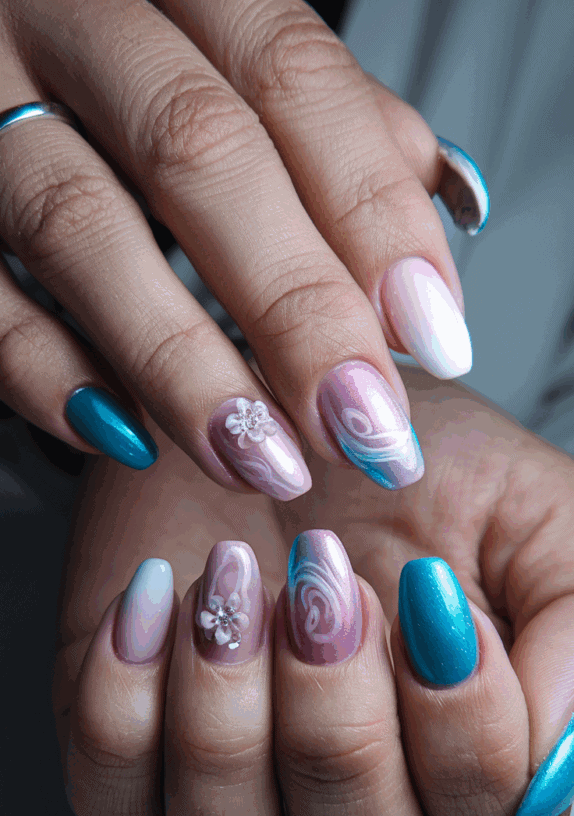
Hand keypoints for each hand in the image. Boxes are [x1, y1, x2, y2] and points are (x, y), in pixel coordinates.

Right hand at [0, 1, 484, 496]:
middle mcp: (77, 25)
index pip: (294, 80)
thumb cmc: (129, 74)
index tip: (430, 334)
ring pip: (79, 226)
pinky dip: (50, 372)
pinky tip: (125, 433)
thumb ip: (332, 123)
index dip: (372, 212)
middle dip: (294, 306)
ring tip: (261, 456)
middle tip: (360, 424)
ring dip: (182, 362)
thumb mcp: (236, 64)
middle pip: (199, 155)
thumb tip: (434, 204)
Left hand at [55, 369, 572, 815]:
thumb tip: (554, 766)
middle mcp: (353, 804)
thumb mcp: (528, 513)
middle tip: (330, 592)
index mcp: (463, 762)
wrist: (272, 403)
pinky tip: (159, 596)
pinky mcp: (131, 753)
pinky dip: (125, 703)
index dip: (470, 736)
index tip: (430, 595)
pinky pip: (113, 802)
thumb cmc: (398, 464)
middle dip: (344, 734)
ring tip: (236, 589)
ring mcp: (235, 793)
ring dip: (231, 731)